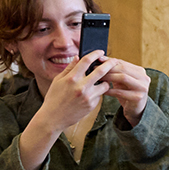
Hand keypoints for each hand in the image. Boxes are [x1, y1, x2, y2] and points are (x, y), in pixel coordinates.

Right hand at [20, 52, 111, 169]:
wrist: (54, 117)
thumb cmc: (54, 97)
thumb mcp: (58, 80)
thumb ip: (69, 68)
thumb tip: (78, 57)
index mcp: (71, 78)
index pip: (87, 61)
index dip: (95, 54)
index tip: (100, 52)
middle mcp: (81, 86)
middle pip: (101, 71)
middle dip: (110, 64)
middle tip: (115, 61)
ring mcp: (88, 96)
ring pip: (105, 85)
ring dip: (105, 82)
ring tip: (101, 82)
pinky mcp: (92, 105)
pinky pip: (100, 96)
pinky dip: (98, 93)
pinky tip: (90, 95)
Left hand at [95, 57, 151, 122]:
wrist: (135, 109)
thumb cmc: (127, 92)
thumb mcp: (121, 79)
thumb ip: (114, 69)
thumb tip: (100, 58)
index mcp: (140, 71)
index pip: (123, 63)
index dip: (109, 61)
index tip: (97, 60)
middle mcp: (144, 78)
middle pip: (123, 69)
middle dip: (108, 68)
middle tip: (95, 69)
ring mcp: (143, 87)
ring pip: (123, 78)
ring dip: (109, 77)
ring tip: (98, 78)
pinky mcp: (138, 97)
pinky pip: (121, 92)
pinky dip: (110, 91)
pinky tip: (103, 90)